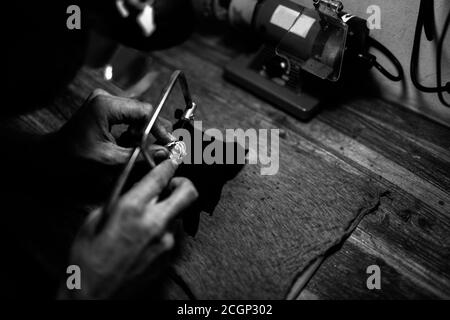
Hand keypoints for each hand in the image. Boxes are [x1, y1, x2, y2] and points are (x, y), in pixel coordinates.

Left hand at [56, 88, 174, 165]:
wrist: (51, 156)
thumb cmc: (74, 158)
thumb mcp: (109, 160)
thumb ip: (139, 155)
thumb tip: (165, 153)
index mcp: (106, 106)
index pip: (144, 111)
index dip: (160, 127)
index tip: (169, 142)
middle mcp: (106, 98)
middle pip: (142, 111)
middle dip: (152, 131)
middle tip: (161, 148)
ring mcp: (105, 102)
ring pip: (137, 114)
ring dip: (143, 132)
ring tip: (141, 149)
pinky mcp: (105, 108)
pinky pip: (128, 117)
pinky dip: (133, 130)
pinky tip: (130, 143)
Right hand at [59, 159, 197, 298]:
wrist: (93, 296)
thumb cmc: (86, 258)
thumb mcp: (94, 220)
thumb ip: (119, 200)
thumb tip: (135, 188)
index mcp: (132, 209)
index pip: (161, 175)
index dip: (169, 161)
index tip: (173, 156)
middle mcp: (155, 223)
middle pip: (188, 191)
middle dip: (182, 182)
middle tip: (170, 185)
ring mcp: (166, 242)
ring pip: (179, 214)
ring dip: (168, 210)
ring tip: (147, 220)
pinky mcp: (168, 257)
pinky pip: (172, 234)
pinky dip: (163, 230)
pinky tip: (144, 239)